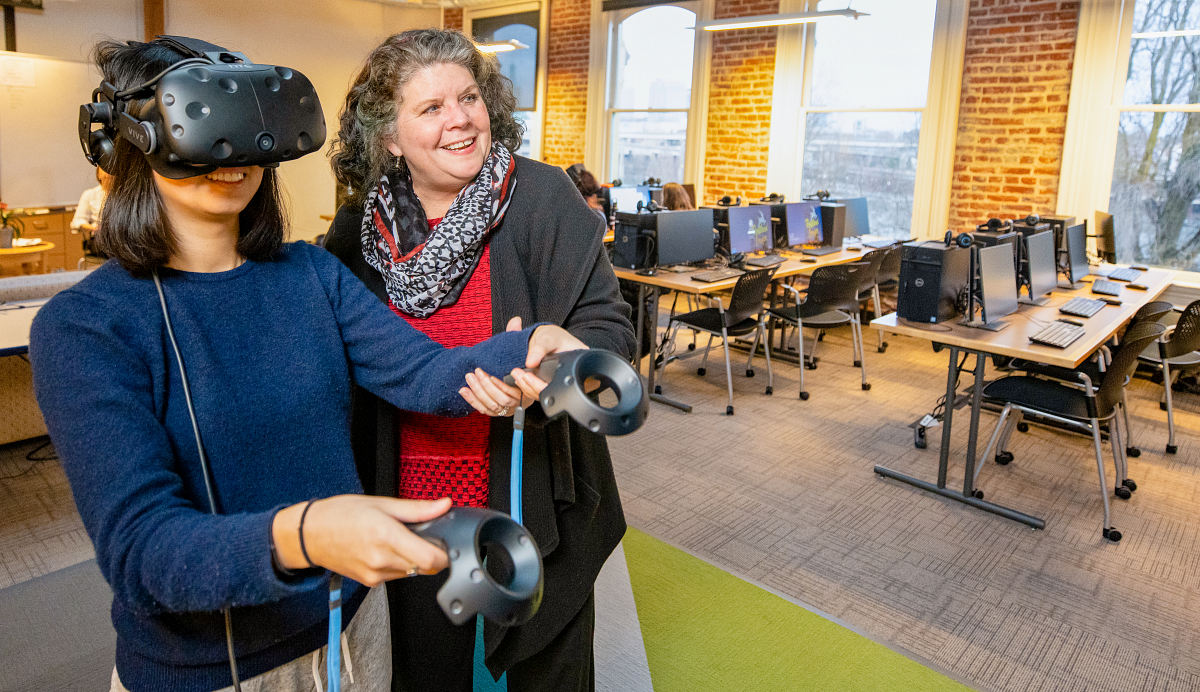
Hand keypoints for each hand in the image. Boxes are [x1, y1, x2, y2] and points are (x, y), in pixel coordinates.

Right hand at [272, 496, 451, 585]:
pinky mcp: (370, 582)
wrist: (309, 534)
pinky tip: (385, 550)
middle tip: (420, 535)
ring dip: (414, 559)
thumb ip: (417, 509)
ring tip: (396, 540)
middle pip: (425, 567)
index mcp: (386, 536)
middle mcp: (381, 559)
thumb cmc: (340, 514)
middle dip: (430, 553)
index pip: (431, 558)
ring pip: (412, 572)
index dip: (445, 552)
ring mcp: (375, 574)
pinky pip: (397, 576)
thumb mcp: (381, 503)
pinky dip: (399, 565)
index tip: (445, 542)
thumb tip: (444, 505)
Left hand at [458, 317, 533, 415]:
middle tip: (477, 372)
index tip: (492, 375)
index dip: (504, 385)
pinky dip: (472, 400)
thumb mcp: (523, 343)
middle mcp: (520, 400)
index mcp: (529, 386)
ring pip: (492, 405)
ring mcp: (508, 407)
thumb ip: (518, 334)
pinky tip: (463, 390)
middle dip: (487, 386)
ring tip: (469, 377)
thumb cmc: (524, 356)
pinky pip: (484, 409)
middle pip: (503, 399)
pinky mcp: (497, 409)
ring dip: (478, 392)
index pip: (517, 391)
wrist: (522, 367)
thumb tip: (514, 322)